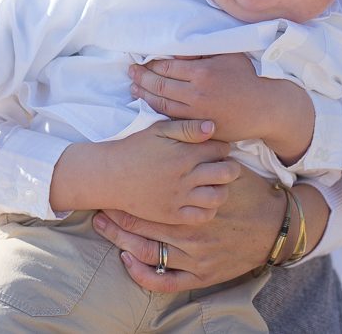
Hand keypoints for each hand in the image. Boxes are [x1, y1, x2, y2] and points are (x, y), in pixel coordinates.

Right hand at [50, 120, 239, 223]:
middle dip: (230, 167)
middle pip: (227, 172)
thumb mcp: (159, 130)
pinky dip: (209, 208)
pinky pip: (202, 215)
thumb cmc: (135, 148)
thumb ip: (187, 127)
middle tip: (222, 165)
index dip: (222, 147)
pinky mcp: (173, 214)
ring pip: (219, 196)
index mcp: (184, 153)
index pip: (221, 149)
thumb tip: (213, 126)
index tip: (216, 149)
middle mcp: (186, 176)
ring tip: (215, 183)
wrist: (110, 175)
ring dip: (223, 188)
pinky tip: (203, 199)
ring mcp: (180, 197)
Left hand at [92, 166, 329, 291]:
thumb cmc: (250, 194)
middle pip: (140, 226)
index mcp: (193, 204)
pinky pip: (165, 281)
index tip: (108, 188)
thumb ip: (203, 154)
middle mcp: (190, 233)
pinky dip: (143, 274)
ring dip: (120, 241)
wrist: (277, 227)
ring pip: (147, 252)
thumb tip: (189, 130)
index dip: (124, 195)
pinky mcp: (201, 276)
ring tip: (103, 229)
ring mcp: (195, 257)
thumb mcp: (228, 168)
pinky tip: (127, 262)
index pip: (147, 200)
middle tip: (96, 209)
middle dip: (115, 217)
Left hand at [129, 54, 314, 163]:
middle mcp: (197, 93)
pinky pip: (172, 119)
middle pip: (160, 85)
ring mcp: (197, 113)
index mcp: (202, 72)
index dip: (152, 65)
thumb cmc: (246, 78)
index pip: (167, 67)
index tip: (142, 61)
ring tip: (134, 89)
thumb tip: (177, 50)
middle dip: (143, 78)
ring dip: (145, 96)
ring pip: (162, 104)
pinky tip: (149, 105)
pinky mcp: (199, 127)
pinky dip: (157, 112)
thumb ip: (201, 51)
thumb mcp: (227, 56)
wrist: (264, 108)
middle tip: (131, 73)